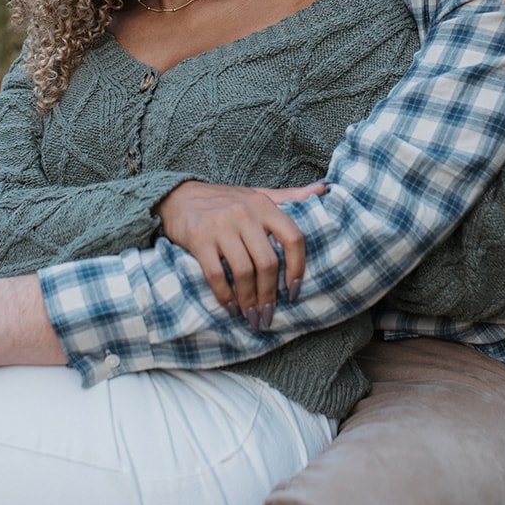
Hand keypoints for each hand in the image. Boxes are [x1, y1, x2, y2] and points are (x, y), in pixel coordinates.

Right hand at [155, 179, 323, 327]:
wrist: (179, 196)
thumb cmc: (224, 201)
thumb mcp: (258, 195)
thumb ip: (290, 196)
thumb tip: (325, 188)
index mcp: (264, 205)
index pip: (293, 238)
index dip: (297, 268)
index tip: (294, 292)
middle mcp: (245, 213)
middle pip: (268, 262)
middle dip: (269, 295)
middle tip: (268, 315)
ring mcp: (221, 225)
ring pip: (244, 271)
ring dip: (248, 300)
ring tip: (250, 315)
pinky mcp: (199, 238)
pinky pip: (216, 274)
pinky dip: (225, 295)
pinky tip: (230, 306)